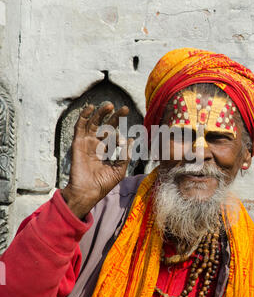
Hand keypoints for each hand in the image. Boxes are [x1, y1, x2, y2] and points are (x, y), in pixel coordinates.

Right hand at [61, 103, 132, 218]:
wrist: (88, 191)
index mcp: (106, 151)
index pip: (115, 138)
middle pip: (106, 126)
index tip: (124, 141)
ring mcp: (86, 143)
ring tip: (110, 105)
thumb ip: (126, 154)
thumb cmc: (103, 184)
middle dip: (115, 117)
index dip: (121, 138)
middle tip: (125, 109)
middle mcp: (96, 145)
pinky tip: (91, 107)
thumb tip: (132, 139)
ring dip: (101, 113)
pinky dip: (84, 116)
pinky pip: (80, 126)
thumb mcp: (119, 169)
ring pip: (93, 123)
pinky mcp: (78, 143)